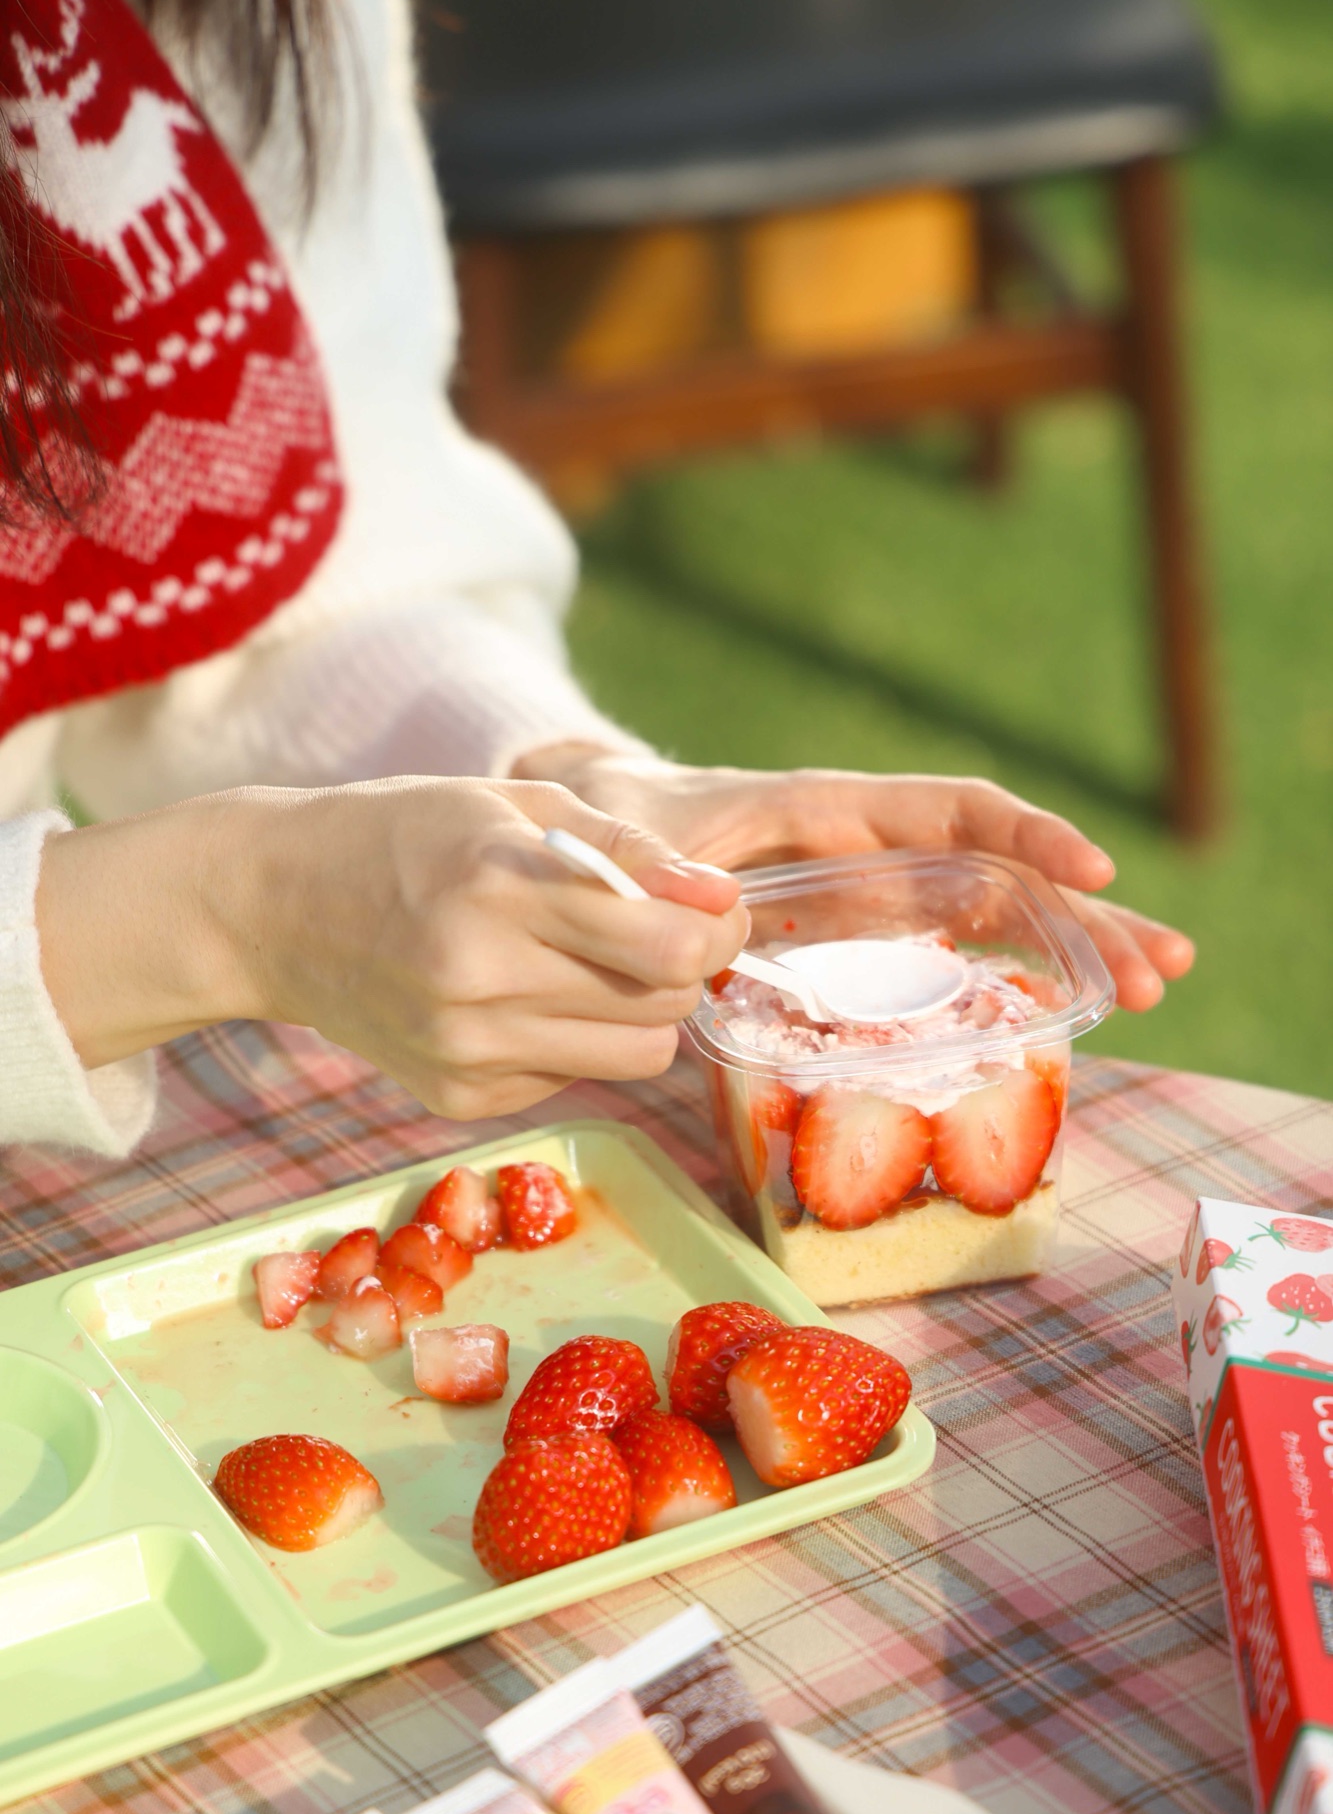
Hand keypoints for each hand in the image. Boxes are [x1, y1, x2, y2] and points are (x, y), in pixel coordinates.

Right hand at [36, 778, 747, 1116]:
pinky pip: (577, 1077)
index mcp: (496, 886)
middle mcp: (478, 979)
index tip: (707, 906)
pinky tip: (520, 996)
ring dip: (639, 1010)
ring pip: (638, 1056)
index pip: (668, 945)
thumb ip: (631, 850)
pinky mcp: (457, 1097)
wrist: (271, 906)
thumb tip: (724, 898)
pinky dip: (574, 1039)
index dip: (715, 926)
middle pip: (666, 1004)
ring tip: (586, 963)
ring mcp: (464, 1050)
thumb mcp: (516, 804)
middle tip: (648, 929)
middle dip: (681, 965)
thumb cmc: (405, 835)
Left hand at [512, 746, 1194, 1011]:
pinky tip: (1074, 1005)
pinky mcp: (854, 936)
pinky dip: (1011, 970)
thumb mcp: (619, 843)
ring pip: (989, 911)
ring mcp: (865, 894)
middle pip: (992, 869)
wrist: (585, 847)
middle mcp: (862, 848)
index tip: (1088, 867)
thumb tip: (716, 923)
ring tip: (1153, 983)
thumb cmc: (606, 834)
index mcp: (821, 810)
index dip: (1019, 832)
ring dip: (1071, 944)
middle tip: (1162, 966)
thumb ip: (656, 877)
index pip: (941, 809)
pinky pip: (947, 949)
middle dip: (1080, 912)